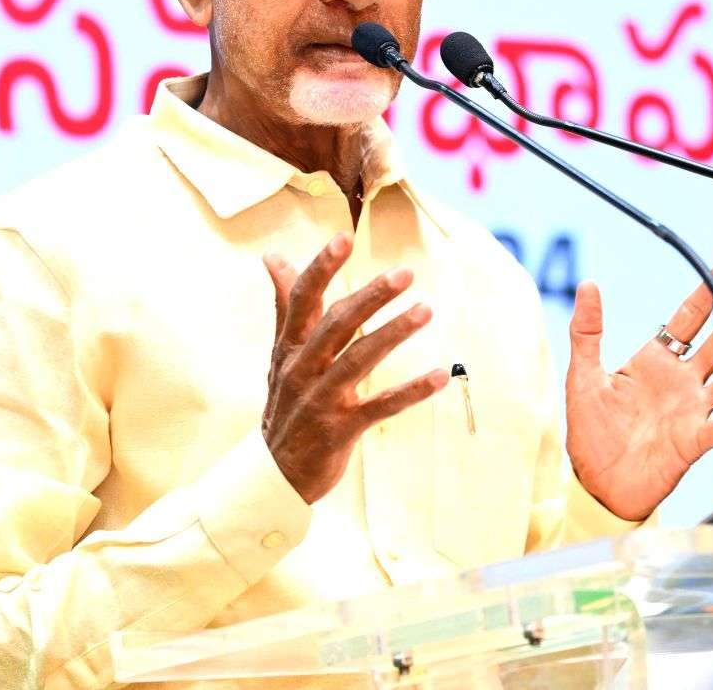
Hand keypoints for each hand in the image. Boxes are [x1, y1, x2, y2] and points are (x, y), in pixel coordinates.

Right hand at [261, 233, 447, 503]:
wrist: (273, 474)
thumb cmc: (285, 403)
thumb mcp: (280, 354)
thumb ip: (284, 304)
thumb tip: (272, 257)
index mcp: (290, 346)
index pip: (302, 298)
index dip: (321, 267)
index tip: (344, 238)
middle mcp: (302, 368)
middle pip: (337, 323)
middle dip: (371, 296)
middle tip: (405, 274)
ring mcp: (321, 399)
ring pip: (359, 359)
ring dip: (393, 333)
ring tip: (425, 311)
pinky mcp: (341, 429)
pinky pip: (380, 406)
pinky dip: (411, 391)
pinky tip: (440, 376)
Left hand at [565, 254, 712, 520]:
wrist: (595, 481)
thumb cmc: (590, 428)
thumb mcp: (583, 374)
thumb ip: (587, 331)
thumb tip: (588, 285)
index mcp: (655, 360)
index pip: (689, 317)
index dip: (710, 290)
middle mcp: (680, 381)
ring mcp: (691, 411)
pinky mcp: (691, 443)